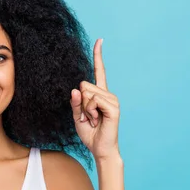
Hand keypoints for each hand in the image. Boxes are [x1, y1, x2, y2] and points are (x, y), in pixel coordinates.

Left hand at [70, 38, 120, 159]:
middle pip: (83, 84)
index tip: (100, 40)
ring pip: (87, 92)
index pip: (99, 71)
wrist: (100, 149)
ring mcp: (112, 99)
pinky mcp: (113, 106)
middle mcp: (107, 93)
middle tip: (88, 116)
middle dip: (80, 102)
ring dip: (85, 109)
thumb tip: (75, 89)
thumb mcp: (76, 115)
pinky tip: (96, 120)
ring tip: (93, 119)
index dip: (98, 55)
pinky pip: (93, 100)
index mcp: (99, 94)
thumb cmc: (89, 133)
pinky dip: (90, 112)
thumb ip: (75, 102)